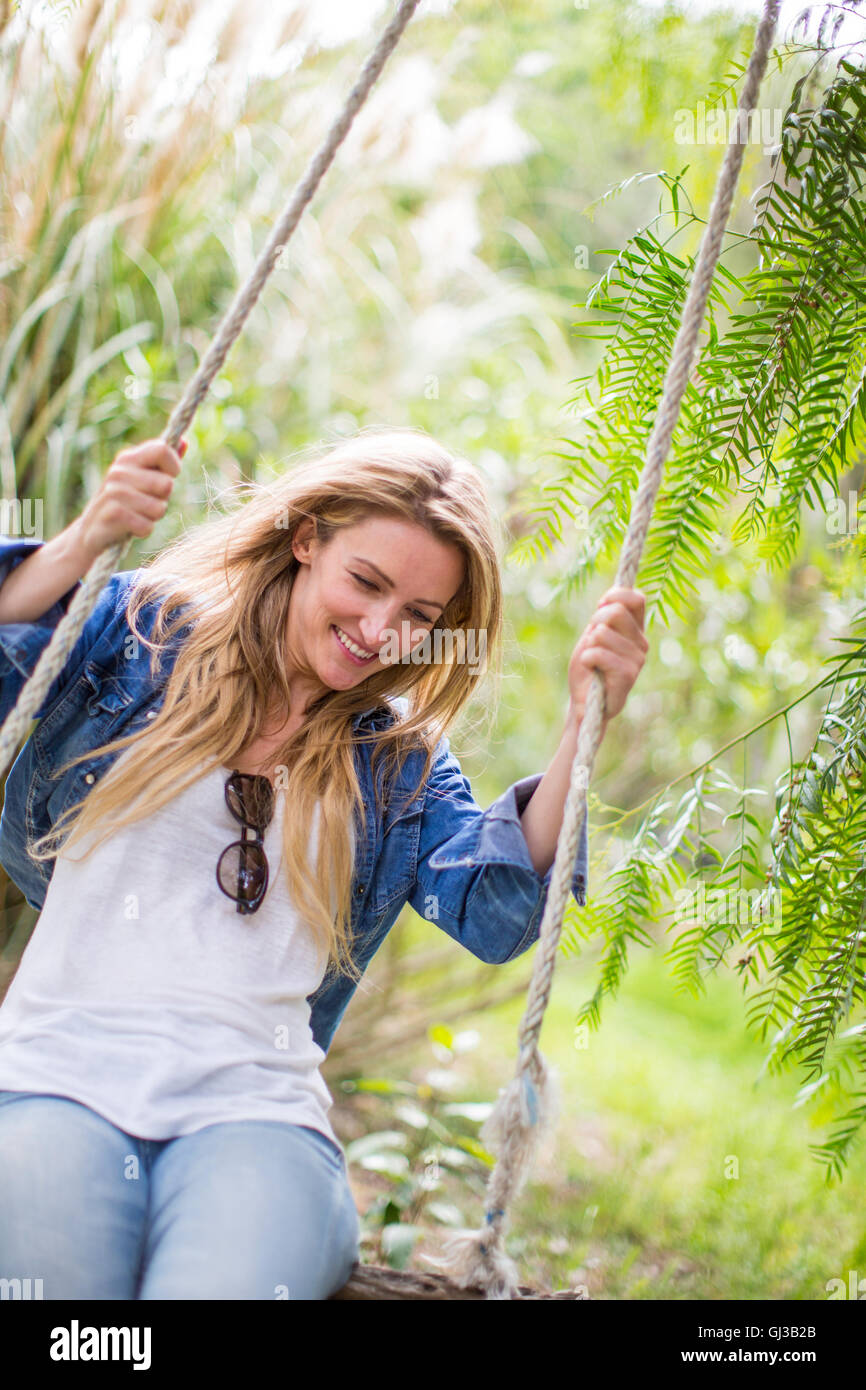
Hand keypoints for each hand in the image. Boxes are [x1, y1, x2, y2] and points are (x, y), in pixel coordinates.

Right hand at [77, 437, 186, 558]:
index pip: (162, 449)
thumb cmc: (126, 505)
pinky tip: (129, 528)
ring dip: (152, 518)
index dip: (173, 467)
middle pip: (166, 484)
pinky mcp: (112, 515)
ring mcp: (113, 492)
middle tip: (145, 504)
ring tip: (136, 515)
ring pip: (159, 508)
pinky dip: (143, 531)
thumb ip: (163, 462)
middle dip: (162, 500)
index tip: (166, 479)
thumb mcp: (143, 480)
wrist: (91, 532)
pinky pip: (147, 526)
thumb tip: (184, 441)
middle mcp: (119, 471)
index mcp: (128, 458)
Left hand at [567, 586, 648, 725]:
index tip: (600, 607)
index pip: (636, 599)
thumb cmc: (589, 668)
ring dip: (588, 646)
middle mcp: (641, 643)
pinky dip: (586, 660)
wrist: (585, 703)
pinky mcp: (628, 675)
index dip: (615, 596)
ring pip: (601, 633)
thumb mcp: (594, 635)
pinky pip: (597, 653)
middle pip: (616, 612)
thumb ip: (604, 617)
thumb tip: (610, 598)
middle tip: (591, 640)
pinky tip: (592, 672)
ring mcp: (637, 659)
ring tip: (593, 662)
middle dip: (595, 621)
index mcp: (635, 630)